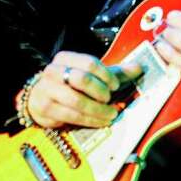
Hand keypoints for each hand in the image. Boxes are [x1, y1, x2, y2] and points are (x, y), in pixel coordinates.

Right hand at [21, 51, 141, 128]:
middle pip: (81, 79)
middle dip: (100, 92)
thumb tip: (139, 67)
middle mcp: (53, 71)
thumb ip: (114, 73)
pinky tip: (100, 122)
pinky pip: (72, 116)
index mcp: (65, 58)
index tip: (115, 86)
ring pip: (77, 100)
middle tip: (110, 100)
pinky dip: (90, 121)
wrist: (40, 99)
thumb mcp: (90, 76)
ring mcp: (47, 90)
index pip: (89, 63)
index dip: (106, 75)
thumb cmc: (70, 85)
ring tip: (111, 114)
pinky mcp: (45, 109)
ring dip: (98, 110)